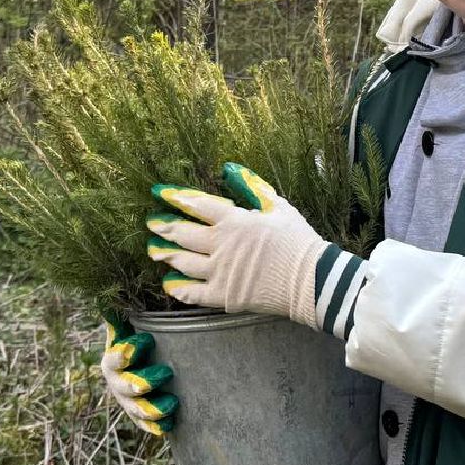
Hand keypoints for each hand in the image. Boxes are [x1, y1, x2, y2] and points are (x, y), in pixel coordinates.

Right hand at [99, 312, 177, 435]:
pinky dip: (156, 426)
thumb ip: (121, 319)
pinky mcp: (140, 416)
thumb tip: (106, 300)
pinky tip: (169, 425)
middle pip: (125, 387)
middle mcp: (117, 383)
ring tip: (173, 402)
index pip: (115, 358)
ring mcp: (128, 402)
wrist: (142, 366)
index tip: (147, 340)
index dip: (127, 352)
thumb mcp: (130, 329)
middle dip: (143, 382)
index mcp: (112, 361)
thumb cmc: (139, 343)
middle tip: (166, 372)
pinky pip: (146, 425)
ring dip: (153, 408)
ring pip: (136, 410)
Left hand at [147, 162, 328, 327]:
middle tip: (152, 223)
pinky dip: (179, 288)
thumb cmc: (298, 240)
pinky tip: (170, 283)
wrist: (312, 279)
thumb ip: (252, 186)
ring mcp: (221, 272)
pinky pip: (194, 293)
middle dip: (164, 226)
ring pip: (183, 262)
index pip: (198, 205)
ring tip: (154, 250)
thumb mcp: (279, 206)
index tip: (160, 193)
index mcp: (235, 220)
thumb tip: (229, 169)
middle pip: (184, 233)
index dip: (176, 197)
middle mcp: (222, 245)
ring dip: (166, 254)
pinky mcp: (224, 296)